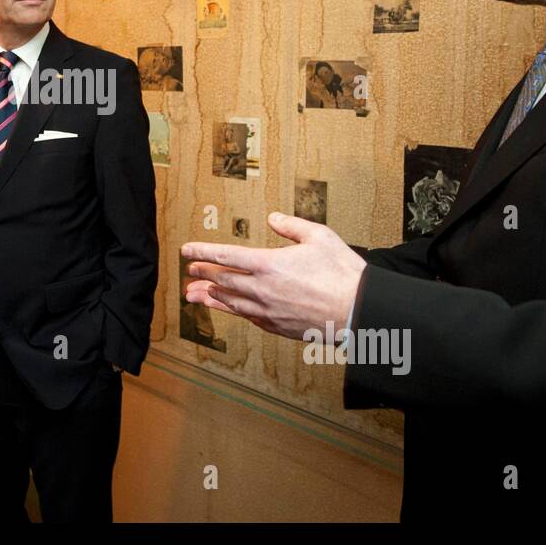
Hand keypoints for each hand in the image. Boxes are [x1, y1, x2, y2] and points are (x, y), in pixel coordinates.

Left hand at [180, 212, 366, 339]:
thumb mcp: (319, 236)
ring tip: (194, 295)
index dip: (202, 252)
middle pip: (222, 281)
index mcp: (269, 264)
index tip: (186, 251)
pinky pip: (247, 318)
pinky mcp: (277, 327)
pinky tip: (228, 309)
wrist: (359, 311)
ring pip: (230, 303)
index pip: (226, 256)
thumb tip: (273, 218)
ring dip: (210, 297)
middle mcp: (262, 290)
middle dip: (203, 274)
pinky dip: (233, 311)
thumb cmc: (343, 273)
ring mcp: (268, 311)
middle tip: (189, 271)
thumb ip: (291, 226)